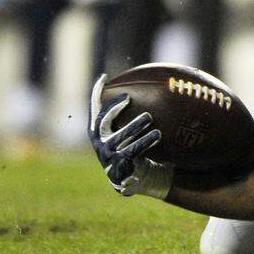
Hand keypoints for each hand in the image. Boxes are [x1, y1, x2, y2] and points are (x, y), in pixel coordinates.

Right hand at [88, 75, 171, 197]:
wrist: (134, 176)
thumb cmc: (131, 146)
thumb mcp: (127, 129)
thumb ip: (129, 112)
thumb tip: (143, 85)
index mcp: (98, 132)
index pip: (95, 110)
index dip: (96, 94)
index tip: (104, 78)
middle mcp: (100, 143)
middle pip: (104, 123)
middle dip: (115, 110)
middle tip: (133, 102)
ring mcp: (109, 156)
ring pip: (121, 139)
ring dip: (136, 130)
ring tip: (151, 122)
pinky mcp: (120, 166)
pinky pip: (133, 152)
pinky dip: (145, 142)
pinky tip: (157, 134)